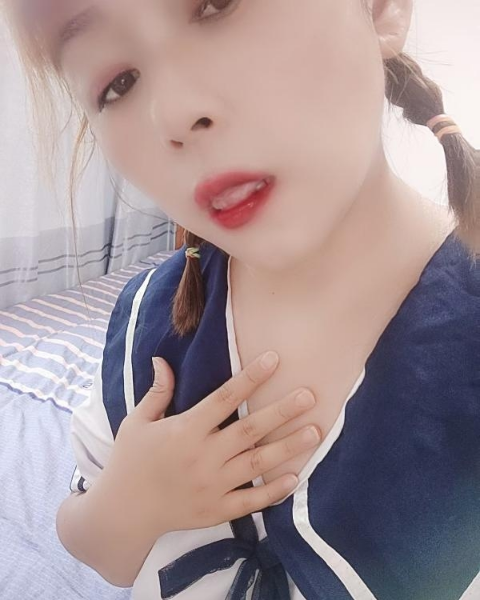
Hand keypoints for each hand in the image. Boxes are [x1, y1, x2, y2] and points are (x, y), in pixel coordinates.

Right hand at [102, 350, 320, 536]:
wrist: (122, 512)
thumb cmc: (129, 461)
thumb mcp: (136, 422)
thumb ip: (156, 392)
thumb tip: (162, 359)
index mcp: (185, 430)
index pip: (224, 397)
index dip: (251, 377)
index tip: (274, 359)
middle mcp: (203, 456)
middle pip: (250, 429)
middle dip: (282, 411)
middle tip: (310, 396)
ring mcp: (212, 485)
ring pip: (257, 463)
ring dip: (288, 447)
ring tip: (315, 431)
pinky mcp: (216, 510)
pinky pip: (250, 500)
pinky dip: (274, 491)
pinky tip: (296, 477)